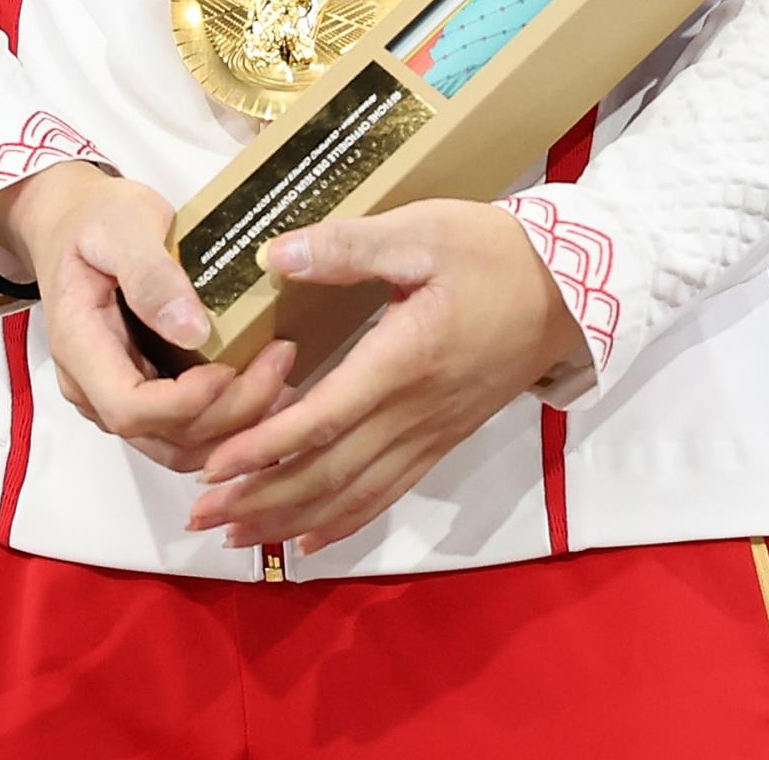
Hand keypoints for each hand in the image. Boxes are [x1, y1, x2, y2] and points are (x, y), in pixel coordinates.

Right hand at [0, 160, 297, 473]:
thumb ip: (151, 274)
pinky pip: (182, 427)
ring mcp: (116, 393)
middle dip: (226, 416)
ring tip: (282, 387)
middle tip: (279, 365)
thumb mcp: (123, 227)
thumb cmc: (96, 219)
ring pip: (174, 443)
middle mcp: (93, 386)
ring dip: (232, 430)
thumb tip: (192, 330)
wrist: (73, 222)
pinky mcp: (142, 390)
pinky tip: (264, 392)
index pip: (128, 407)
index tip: (229, 368)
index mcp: (80, 345)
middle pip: (159, 434)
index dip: (184, 403)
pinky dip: (225, 422)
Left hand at [183, 198, 590, 555]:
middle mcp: (415, 412)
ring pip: (354, 494)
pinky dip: (343, 521)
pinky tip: (310, 537)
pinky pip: (388, 493)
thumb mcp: (423, 230)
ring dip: (292, 519)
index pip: (324, 418)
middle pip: (330, 474)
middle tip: (201, 516)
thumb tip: (275, 254)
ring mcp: (431, 434)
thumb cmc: (492, 253)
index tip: (214, 464)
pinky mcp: (443, 439)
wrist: (567, 290)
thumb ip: (349, 245)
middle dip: (262, 498)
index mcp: (404, 360)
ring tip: (235, 534)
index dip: (266, 447)